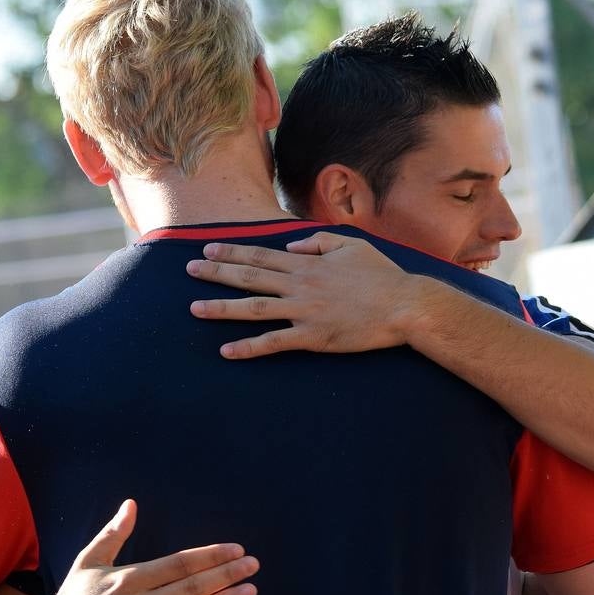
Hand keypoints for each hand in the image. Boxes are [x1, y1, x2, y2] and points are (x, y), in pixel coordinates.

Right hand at [32, 499, 258, 594]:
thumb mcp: (88, 562)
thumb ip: (113, 534)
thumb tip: (131, 504)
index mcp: (127, 580)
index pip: (180, 564)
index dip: (211, 556)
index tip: (236, 549)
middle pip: (193, 587)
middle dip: (228, 574)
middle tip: (253, 565)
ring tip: (250, 590)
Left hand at [186, 232, 424, 358]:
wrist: (404, 305)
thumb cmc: (382, 276)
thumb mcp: (351, 245)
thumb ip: (318, 243)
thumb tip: (291, 247)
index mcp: (308, 263)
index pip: (261, 256)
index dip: (231, 252)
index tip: (208, 249)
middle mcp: (300, 284)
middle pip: (249, 277)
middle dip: (216, 273)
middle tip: (189, 270)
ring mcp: (304, 311)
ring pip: (254, 308)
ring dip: (221, 308)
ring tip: (194, 308)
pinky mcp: (312, 337)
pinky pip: (274, 342)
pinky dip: (248, 347)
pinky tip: (226, 351)